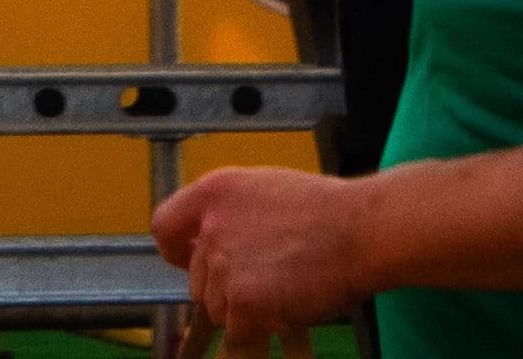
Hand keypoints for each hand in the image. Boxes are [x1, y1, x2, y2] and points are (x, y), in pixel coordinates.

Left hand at [154, 164, 372, 336]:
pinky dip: (259, 327)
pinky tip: (285, 302)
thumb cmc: (323, 210)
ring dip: (243, 309)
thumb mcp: (265, 190)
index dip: (177, 251)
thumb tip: (211, 242)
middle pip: (198, 280)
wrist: (358, 230)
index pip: (164, 227)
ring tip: (281, 287)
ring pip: (218, 309)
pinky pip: (238, 331)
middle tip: (264, 278)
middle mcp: (211, 227)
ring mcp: (224, 266)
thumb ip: (231, 214)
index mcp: (214, 192)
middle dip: (225, 287)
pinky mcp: (241, 301)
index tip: (190, 260)